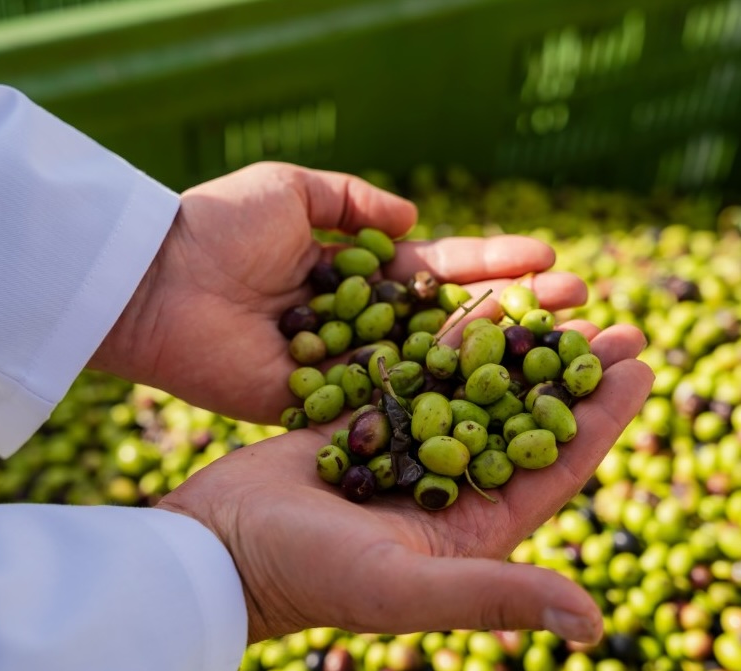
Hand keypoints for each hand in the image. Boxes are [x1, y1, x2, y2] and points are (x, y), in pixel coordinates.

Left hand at [90, 161, 587, 424]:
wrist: (158, 284)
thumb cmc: (220, 227)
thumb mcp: (291, 190)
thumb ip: (353, 203)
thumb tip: (414, 220)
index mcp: (358, 273)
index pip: (441, 271)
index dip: (493, 266)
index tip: (551, 259)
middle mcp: (364, 326)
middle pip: (453, 322)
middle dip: (517, 313)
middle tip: (582, 308)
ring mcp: (349, 372)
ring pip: (436, 367)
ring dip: (500, 361)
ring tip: (567, 349)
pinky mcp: (325, 412)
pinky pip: (394, 406)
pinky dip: (447, 406)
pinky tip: (505, 404)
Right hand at [157, 322, 652, 643]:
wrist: (222, 543)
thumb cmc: (307, 572)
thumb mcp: (403, 586)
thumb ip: (492, 595)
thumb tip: (591, 623)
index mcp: (473, 531)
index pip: (555, 468)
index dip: (603, 420)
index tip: (643, 370)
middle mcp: (452, 488)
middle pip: (530, 421)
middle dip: (576, 374)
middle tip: (623, 324)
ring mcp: (414, 450)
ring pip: (483, 388)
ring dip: (524, 347)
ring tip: (564, 300)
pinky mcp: (373, 420)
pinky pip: (427, 371)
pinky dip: (457, 337)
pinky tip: (484, 299)